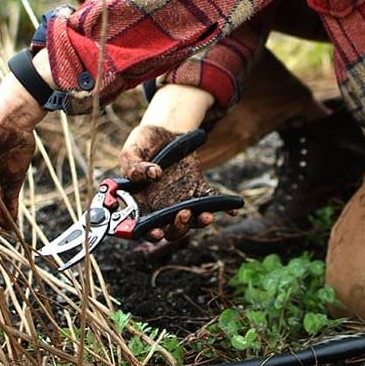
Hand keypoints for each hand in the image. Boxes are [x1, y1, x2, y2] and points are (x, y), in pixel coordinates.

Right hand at [120, 123, 233, 244]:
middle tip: (184, 215)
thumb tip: (153, 174)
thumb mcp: (131, 150)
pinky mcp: (198, 189)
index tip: (156, 232)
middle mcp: (161, 207)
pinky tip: (232, 209)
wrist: (163, 132)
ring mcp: (181, 200)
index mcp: (140, 203)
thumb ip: (133, 166)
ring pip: (192, 221)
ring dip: (200, 222)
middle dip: (179, 228)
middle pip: (170, 230)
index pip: (142, 226)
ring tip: (208, 215)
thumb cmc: (142, 144)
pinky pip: (211, 201)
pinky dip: (224, 207)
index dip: (148, 233)